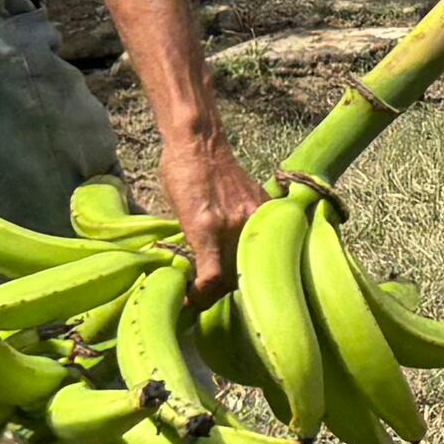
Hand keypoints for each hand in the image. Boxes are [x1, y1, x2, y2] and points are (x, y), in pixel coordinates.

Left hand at [155, 115, 261, 296]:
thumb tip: (199, 277)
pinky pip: (264, 239)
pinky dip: (255, 250)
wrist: (199, 145)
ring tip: (224, 275)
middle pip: (234, 277)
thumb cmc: (179, 178)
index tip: (191, 299)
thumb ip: (193, 247)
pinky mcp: (265, 206)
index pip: (210, 281)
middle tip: (206, 293)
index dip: (200, 297)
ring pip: (251, 262)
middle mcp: (232, 225)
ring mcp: (252, 215)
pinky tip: (246, 251)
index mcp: (206, 230)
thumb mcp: (178, 217)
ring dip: (238, 273)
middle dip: (219, 291)